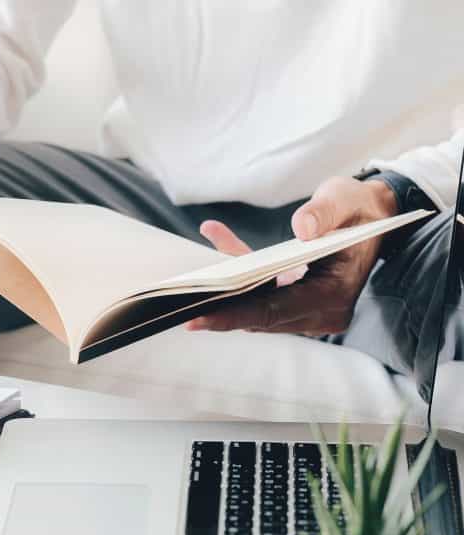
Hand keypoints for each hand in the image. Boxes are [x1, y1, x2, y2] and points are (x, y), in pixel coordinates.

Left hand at [188, 176, 397, 333]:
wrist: (372, 215)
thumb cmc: (358, 208)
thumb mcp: (345, 200)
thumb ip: (323, 213)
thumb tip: (300, 229)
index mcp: (335, 294)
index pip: (276, 312)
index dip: (235, 315)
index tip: (199, 318)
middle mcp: (321, 311)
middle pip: (259, 316)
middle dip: (219, 311)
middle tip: (178, 308)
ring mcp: (307, 309)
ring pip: (254, 306)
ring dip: (223, 290)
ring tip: (186, 283)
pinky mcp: (293, 298)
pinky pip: (257, 290)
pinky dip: (237, 269)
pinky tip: (216, 235)